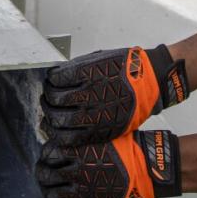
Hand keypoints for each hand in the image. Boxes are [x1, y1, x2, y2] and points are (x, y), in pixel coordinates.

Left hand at [37, 129, 180, 197]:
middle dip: (42, 173)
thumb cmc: (126, 151)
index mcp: (78, 150)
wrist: (147, 173)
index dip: (46, 155)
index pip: (48, 153)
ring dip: (47, 190)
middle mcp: (77, 171)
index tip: (48, 157)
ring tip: (48, 188)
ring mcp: (81, 193)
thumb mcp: (100, 136)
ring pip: (50, 193)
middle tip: (44, 172)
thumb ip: (77, 140)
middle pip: (45, 173)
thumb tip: (55, 139)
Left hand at [42, 45, 188, 144]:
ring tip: (50, 116)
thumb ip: (75, 69)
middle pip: (54, 103)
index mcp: (87, 73)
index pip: (55, 81)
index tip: (50, 82)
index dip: (49, 82)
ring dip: (50, 120)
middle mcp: (90, 94)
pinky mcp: (102, 130)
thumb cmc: (125, 67)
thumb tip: (55, 78)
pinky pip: (74, 138)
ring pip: (60, 123)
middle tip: (46, 99)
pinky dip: (62, 135)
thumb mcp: (98, 59)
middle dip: (46, 101)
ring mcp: (96, 114)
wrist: (150, 81)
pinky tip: (62, 130)